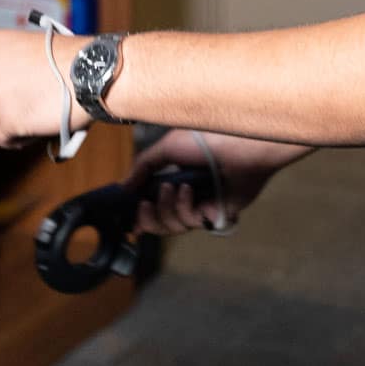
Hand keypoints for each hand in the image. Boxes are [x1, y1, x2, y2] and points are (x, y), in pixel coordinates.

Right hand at [128, 130, 288, 236]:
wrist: (241, 146)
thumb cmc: (210, 139)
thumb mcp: (168, 147)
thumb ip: (144, 167)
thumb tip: (123, 187)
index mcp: (176, 177)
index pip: (152, 202)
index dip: (138, 212)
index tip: (126, 217)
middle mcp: (188, 195)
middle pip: (158, 222)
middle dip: (147, 217)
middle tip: (144, 205)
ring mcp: (202, 206)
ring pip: (171, 226)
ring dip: (166, 209)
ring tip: (173, 188)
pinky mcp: (217, 215)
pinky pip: (190, 224)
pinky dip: (185, 208)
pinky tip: (189, 191)